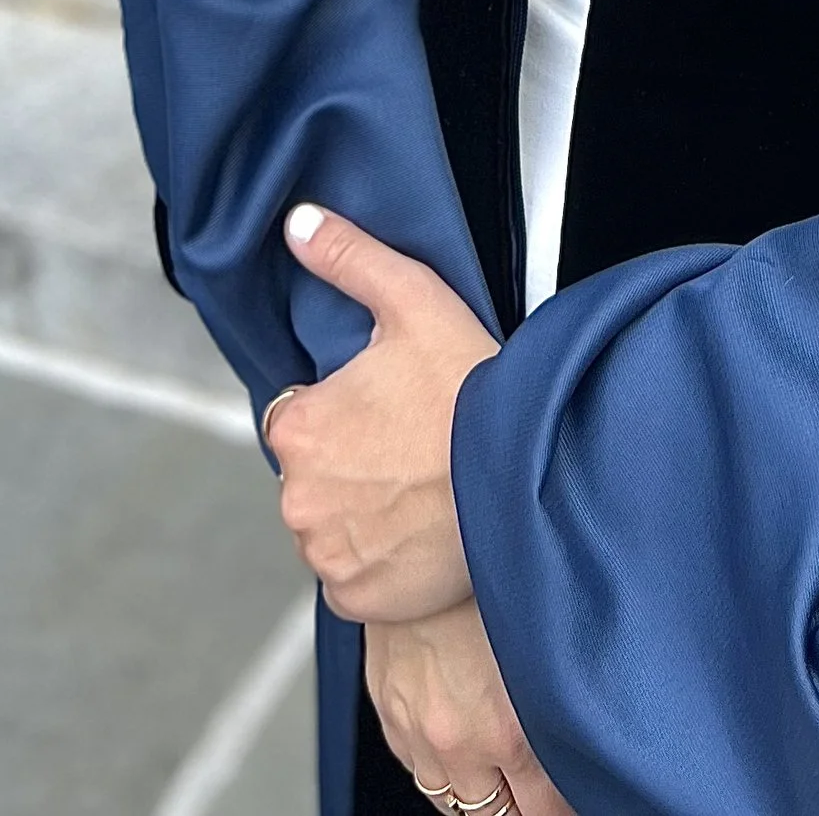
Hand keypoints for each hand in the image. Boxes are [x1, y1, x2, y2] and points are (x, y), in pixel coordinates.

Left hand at [268, 202, 498, 622]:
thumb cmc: (471, 392)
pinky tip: (418, 535)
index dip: (343, 410)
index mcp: (298, 424)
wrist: (523, 481)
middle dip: (352, 464)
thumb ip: (349, 258)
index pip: (300, 416)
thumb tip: (298, 223)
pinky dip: (377, 562)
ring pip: (332, 526)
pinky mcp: (353, 596)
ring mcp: (324, 551)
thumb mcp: (414, 303)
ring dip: (363, 514)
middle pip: (314, 474)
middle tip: (412, 450)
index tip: (388, 410)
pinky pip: (352, 578)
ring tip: (422, 492)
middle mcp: (295, 494)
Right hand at [368, 598, 574, 815]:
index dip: (562, 807)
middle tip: (538, 790)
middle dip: (520, 806)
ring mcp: (418, 734)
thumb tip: (589, 736)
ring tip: (501, 773)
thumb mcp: (544, 642)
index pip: (543, 810)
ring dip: (478, 793)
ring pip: (451, 802)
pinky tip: (459, 745)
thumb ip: (560, 700)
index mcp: (507, 730)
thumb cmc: (486, 578)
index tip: (573, 795)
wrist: (421, 537)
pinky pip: (417, 769)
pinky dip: (440, 766)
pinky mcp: (390, 718)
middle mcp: (459, 743)